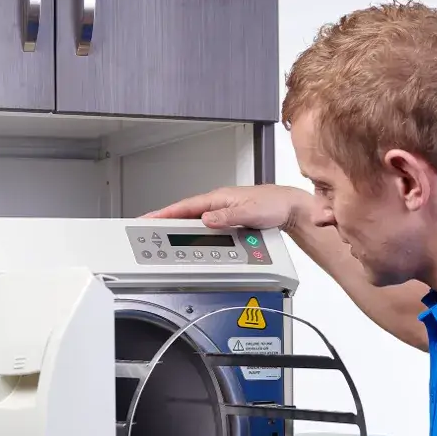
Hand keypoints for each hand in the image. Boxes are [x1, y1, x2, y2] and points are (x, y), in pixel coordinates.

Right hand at [141, 185, 314, 231]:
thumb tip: (206, 220)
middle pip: (186, 213)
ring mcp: (223, 210)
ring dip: (178, 226)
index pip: (186, 206)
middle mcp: (219, 203)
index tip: (149, 218)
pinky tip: (189, 237)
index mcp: (220, 198)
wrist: (290, 207)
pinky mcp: (228, 218)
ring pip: (195, 219)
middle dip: (165, 220)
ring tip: (161, 235)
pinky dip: (194, 230)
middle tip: (146, 228)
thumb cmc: (275, 204)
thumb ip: (227, 217)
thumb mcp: (250, 212)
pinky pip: (206, 225)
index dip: (166, 213)